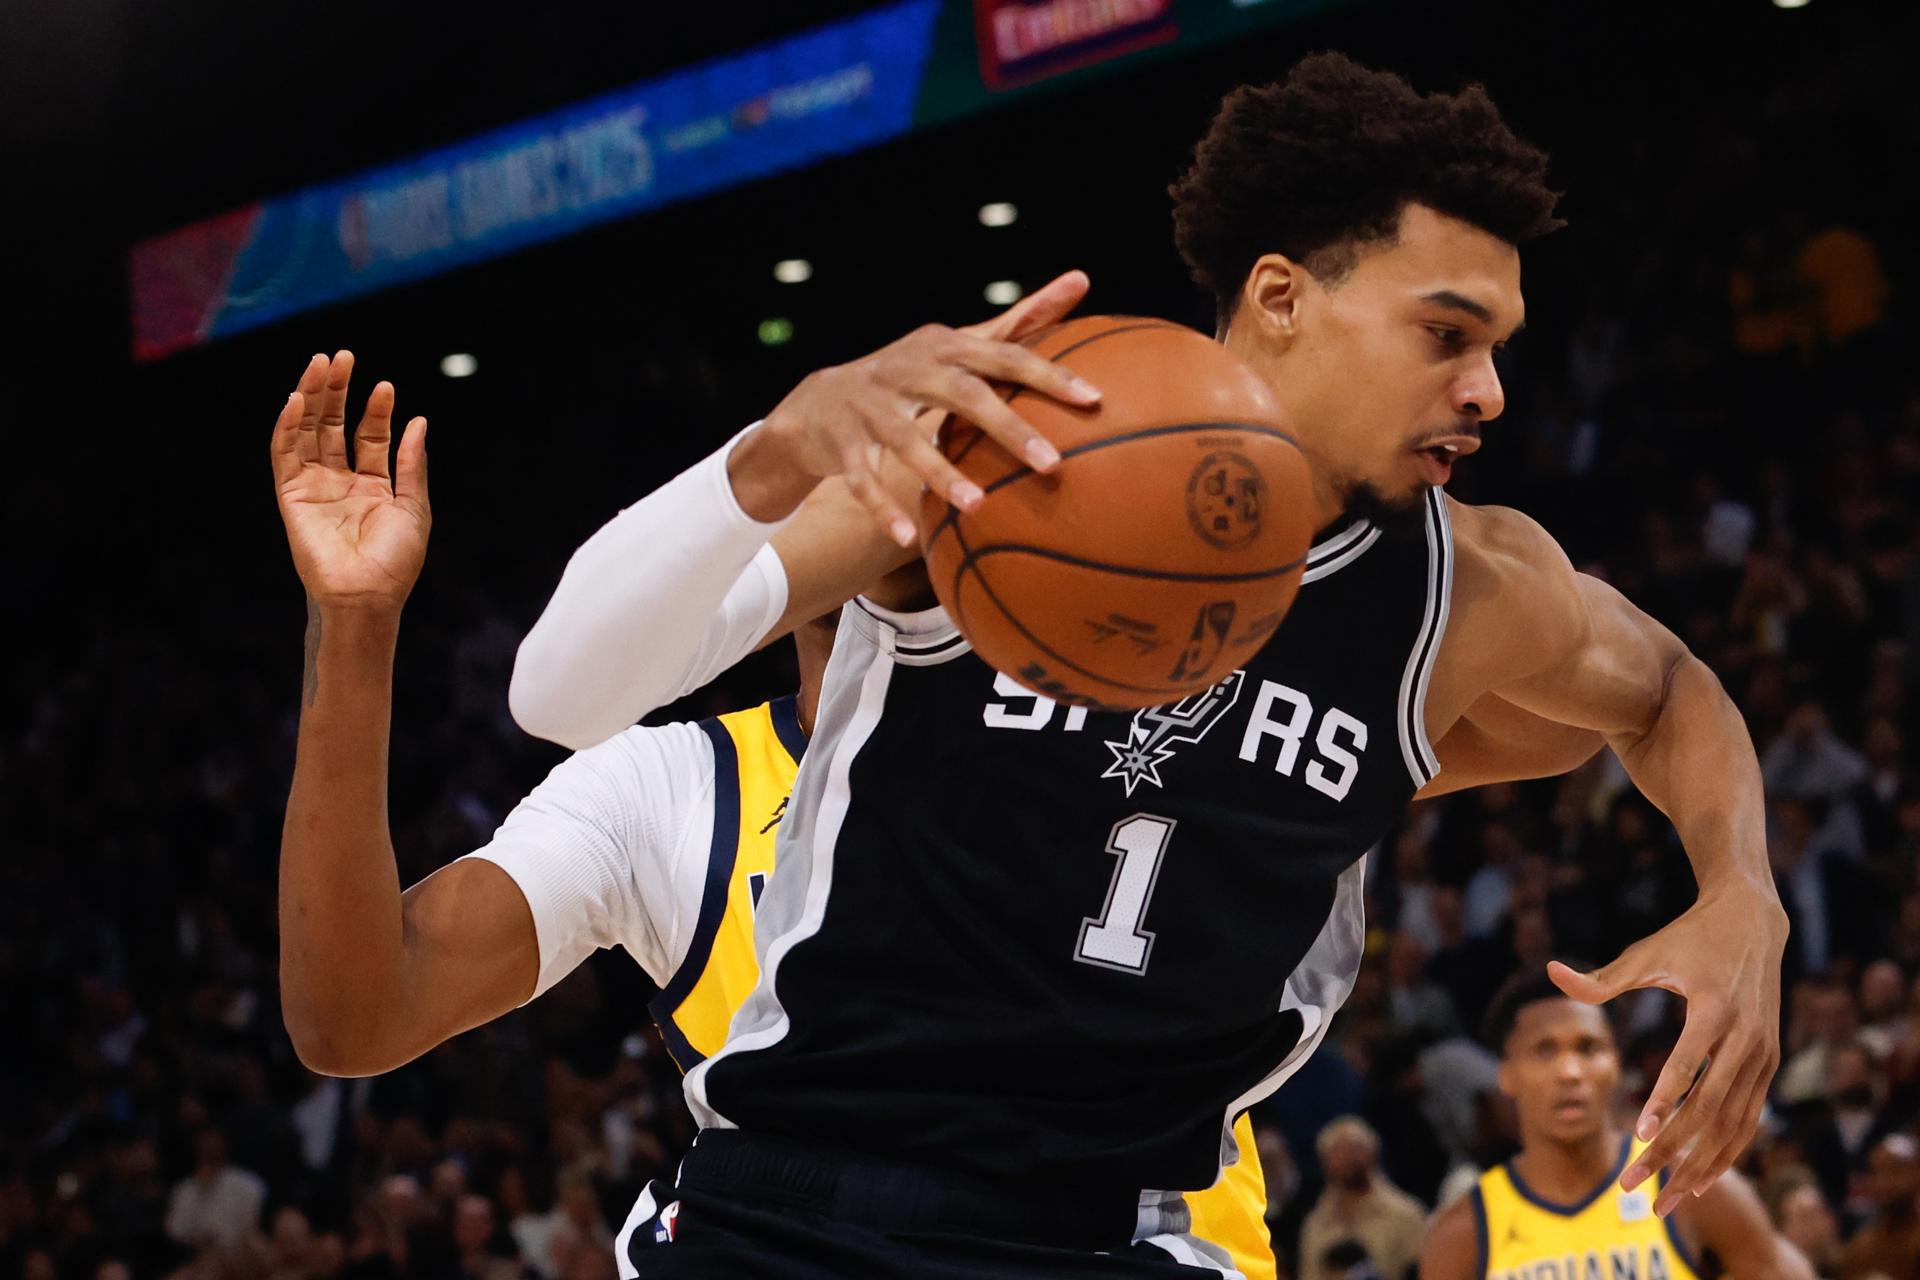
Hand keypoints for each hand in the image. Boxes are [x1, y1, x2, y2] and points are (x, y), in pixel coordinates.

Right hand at [271, 351, 429, 610]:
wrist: (369, 595)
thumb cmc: (397, 561)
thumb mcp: (414, 506)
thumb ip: (412, 464)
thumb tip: (419, 422)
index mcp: (373, 485)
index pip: (369, 436)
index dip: (376, 410)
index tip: (384, 386)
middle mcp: (340, 481)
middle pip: (334, 426)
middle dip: (337, 391)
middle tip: (343, 357)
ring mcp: (314, 486)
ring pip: (308, 431)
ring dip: (312, 397)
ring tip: (322, 364)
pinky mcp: (290, 495)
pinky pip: (284, 453)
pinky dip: (288, 425)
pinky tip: (297, 399)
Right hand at [750, 270, 1100, 544]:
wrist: (819, 402)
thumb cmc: (911, 374)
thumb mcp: (960, 345)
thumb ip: (1021, 319)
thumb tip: (1083, 278)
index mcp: (944, 345)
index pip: (1004, 355)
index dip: (1048, 375)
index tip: (1095, 400)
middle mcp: (908, 369)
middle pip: (963, 394)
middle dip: (1008, 428)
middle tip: (1053, 465)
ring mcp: (870, 406)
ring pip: (907, 441)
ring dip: (942, 474)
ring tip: (978, 506)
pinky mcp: (840, 443)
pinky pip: (861, 480)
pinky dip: (882, 508)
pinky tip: (908, 538)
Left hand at [1549, 887, 1785, 1213]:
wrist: (1752, 920)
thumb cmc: (1689, 937)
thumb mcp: (1646, 953)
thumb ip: (1601, 977)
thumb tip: (1551, 972)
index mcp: (1714, 1007)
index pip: (1688, 1064)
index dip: (1664, 1101)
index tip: (1638, 1136)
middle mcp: (1746, 1035)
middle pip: (1709, 1107)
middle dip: (1671, 1151)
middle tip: (1633, 1184)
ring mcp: (1763, 1053)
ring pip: (1734, 1123)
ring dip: (1702, 1165)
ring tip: (1667, 1200)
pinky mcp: (1769, 1063)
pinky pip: (1749, 1118)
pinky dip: (1727, 1151)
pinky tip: (1701, 1179)